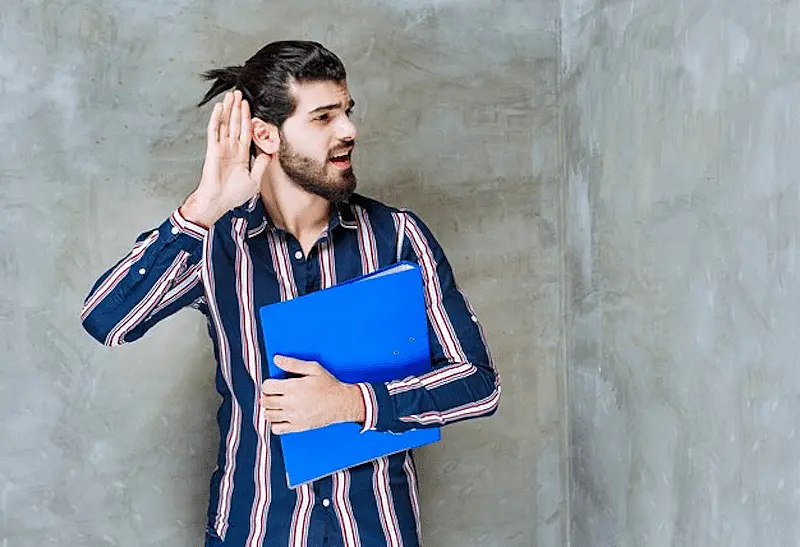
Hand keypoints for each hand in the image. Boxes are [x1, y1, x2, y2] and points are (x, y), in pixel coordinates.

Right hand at [182, 90, 269, 226]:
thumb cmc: (233, 195)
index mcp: (241, 155)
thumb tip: (270, 153)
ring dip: (228, 109)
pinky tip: (220, 108)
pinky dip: (217, 119)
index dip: (247, 119)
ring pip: (226, 124)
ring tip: (231, 95)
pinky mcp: (213, 150)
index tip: (248, 106)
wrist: (219, 202)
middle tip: (239, 93)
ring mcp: (221, 148)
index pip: (246, 132)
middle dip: (237, 109)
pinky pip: (215, 131)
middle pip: (235, 124)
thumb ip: (261, 165)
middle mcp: (231, 149)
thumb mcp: (254, 179)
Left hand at [260, 356, 365, 434]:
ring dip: (269, 409)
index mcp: (293, 387)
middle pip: (266, 401)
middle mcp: (291, 403)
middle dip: (267, 396)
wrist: (342, 403)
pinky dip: (275, 423)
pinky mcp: (297, 427)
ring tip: (277, 404)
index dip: (267, 384)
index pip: (267, 387)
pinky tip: (281, 416)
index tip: (272, 384)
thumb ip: (293, 363)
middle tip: (274, 394)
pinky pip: (276, 429)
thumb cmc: (329, 385)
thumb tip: (277, 359)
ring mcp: (293, 417)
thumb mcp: (313, 368)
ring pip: (268, 415)